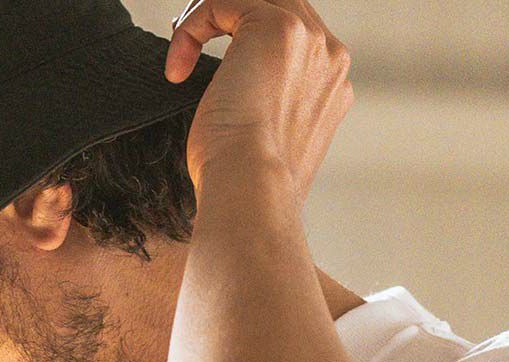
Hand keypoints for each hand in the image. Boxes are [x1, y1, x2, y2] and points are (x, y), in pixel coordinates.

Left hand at [164, 0, 353, 205]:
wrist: (251, 195)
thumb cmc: (248, 187)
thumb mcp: (265, 141)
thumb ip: (267, 105)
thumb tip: (234, 93)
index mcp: (330, 87)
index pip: (292, 37)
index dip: (246, 43)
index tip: (216, 72)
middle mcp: (329, 57)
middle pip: (276, 4)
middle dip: (229, 19)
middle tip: (190, 48)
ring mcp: (309, 39)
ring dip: (207, 18)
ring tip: (182, 58)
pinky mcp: (276, 26)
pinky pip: (221, 1)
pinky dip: (192, 27)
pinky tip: (177, 69)